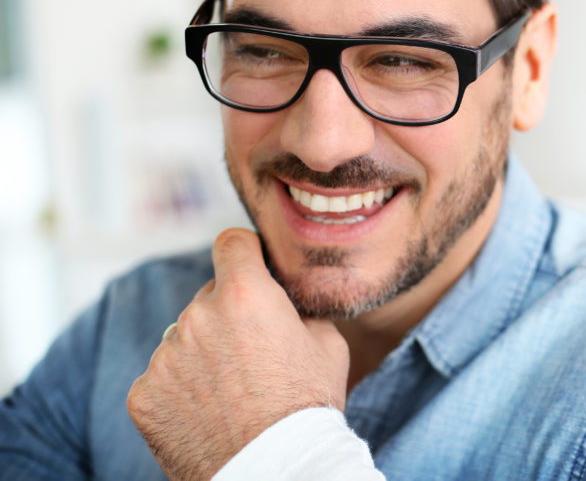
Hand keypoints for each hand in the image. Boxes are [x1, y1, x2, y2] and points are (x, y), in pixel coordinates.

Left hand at [127, 228, 349, 479]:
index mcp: (246, 294)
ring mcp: (165, 356)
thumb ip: (298, 308)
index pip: (231, 243)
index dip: (243, 253)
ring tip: (230, 392)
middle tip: (252, 353)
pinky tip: (207, 413)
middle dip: (227, 315)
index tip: (249, 265)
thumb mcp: (327, 342)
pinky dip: (179, 391)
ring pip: (183, 339)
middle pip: (208, 297)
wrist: (275, 470)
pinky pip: (160, 379)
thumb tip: (286, 299)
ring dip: (201, 354)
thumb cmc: (308, 407)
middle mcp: (198, 316)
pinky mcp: (143, 394)